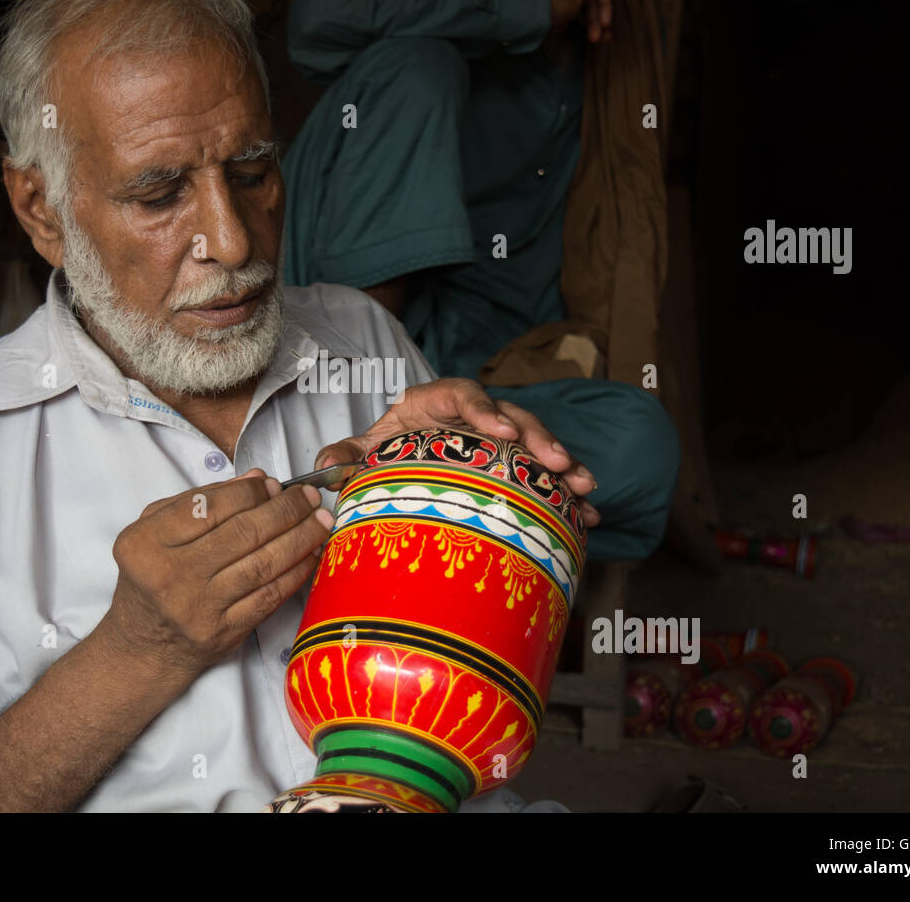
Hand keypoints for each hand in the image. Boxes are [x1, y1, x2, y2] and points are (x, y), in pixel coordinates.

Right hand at [101, 469, 333, 678]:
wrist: (144, 645)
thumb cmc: (152, 578)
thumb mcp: (155, 531)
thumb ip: (201, 500)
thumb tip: (257, 479)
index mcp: (147, 542)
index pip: (211, 506)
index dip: (251, 491)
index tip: (275, 484)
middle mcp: (172, 575)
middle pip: (244, 532)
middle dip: (286, 509)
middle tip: (309, 497)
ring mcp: (199, 607)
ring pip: (263, 563)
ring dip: (300, 538)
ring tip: (320, 521)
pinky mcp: (224, 632)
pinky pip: (270, 595)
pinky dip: (296, 572)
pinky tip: (310, 554)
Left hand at [312, 378, 600, 527]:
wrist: (406, 450)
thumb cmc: (388, 446)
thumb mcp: (365, 449)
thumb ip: (344, 456)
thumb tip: (323, 468)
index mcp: (434, 401)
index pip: (461, 394)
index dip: (483, 409)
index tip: (499, 430)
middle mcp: (475, 413)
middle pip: (512, 417)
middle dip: (537, 439)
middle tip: (558, 463)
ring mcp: (500, 437)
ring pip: (537, 444)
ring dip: (563, 465)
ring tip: (585, 488)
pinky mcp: (515, 462)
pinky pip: (546, 473)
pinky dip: (566, 492)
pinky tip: (586, 515)